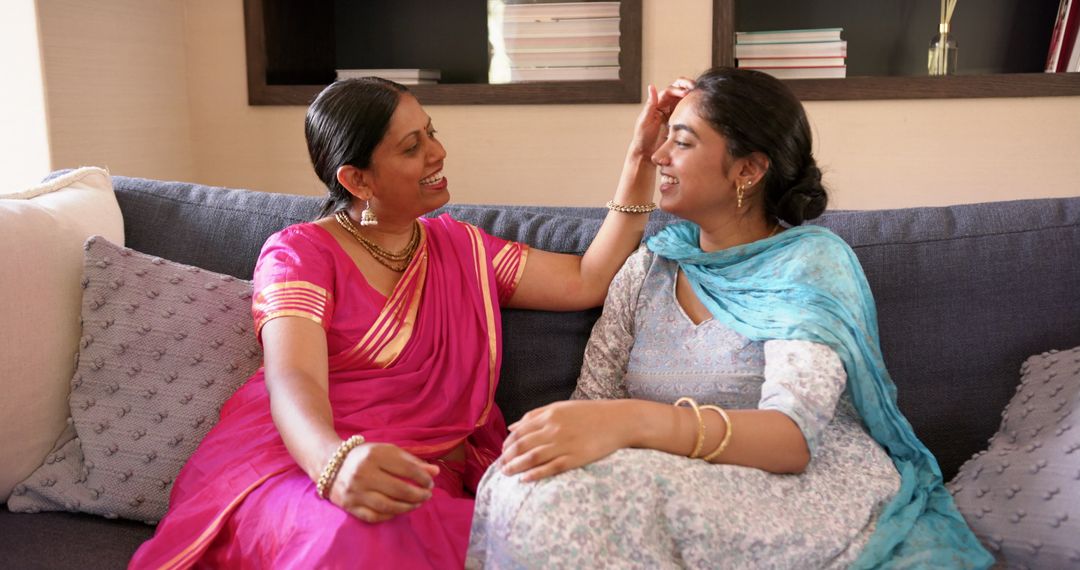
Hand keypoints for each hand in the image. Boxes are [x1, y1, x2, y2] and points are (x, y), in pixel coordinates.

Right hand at [328, 442, 439, 522]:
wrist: (331, 464)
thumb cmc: (366, 457)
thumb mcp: (388, 452)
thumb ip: (412, 461)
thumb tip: (435, 472)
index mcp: (375, 455)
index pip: (406, 469)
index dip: (423, 478)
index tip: (430, 483)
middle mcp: (363, 473)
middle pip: (399, 489)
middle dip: (418, 495)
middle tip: (427, 495)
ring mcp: (355, 491)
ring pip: (388, 506)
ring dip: (407, 507)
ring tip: (417, 503)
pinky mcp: (350, 506)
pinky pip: (375, 516)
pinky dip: (390, 516)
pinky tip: (399, 511)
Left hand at [500, 400, 630, 481]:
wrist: (618, 421)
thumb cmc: (589, 413)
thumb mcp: (561, 408)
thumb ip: (535, 415)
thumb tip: (512, 427)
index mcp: (549, 415)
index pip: (519, 431)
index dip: (507, 443)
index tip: (502, 452)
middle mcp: (554, 429)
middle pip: (522, 445)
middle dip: (507, 457)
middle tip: (500, 466)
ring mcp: (564, 444)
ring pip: (532, 457)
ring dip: (516, 466)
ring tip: (507, 473)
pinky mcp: (575, 458)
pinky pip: (550, 468)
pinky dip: (535, 474)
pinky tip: (525, 479)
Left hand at [629, 77, 695, 158]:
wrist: (648, 153)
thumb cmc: (643, 137)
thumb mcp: (645, 120)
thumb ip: (650, 104)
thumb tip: (652, 86)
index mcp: (658, 103)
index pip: (669, 91)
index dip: (678, 89)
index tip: (685, 93)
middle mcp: (667, 105)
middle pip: (678, 89)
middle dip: (687, 85)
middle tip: (695, 87)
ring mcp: (674, 112)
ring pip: (685, 98)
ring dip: (692, 93)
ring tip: (700, 93)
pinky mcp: (680, 120)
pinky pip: (688, 109)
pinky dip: (694, 105)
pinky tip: (700, 105)